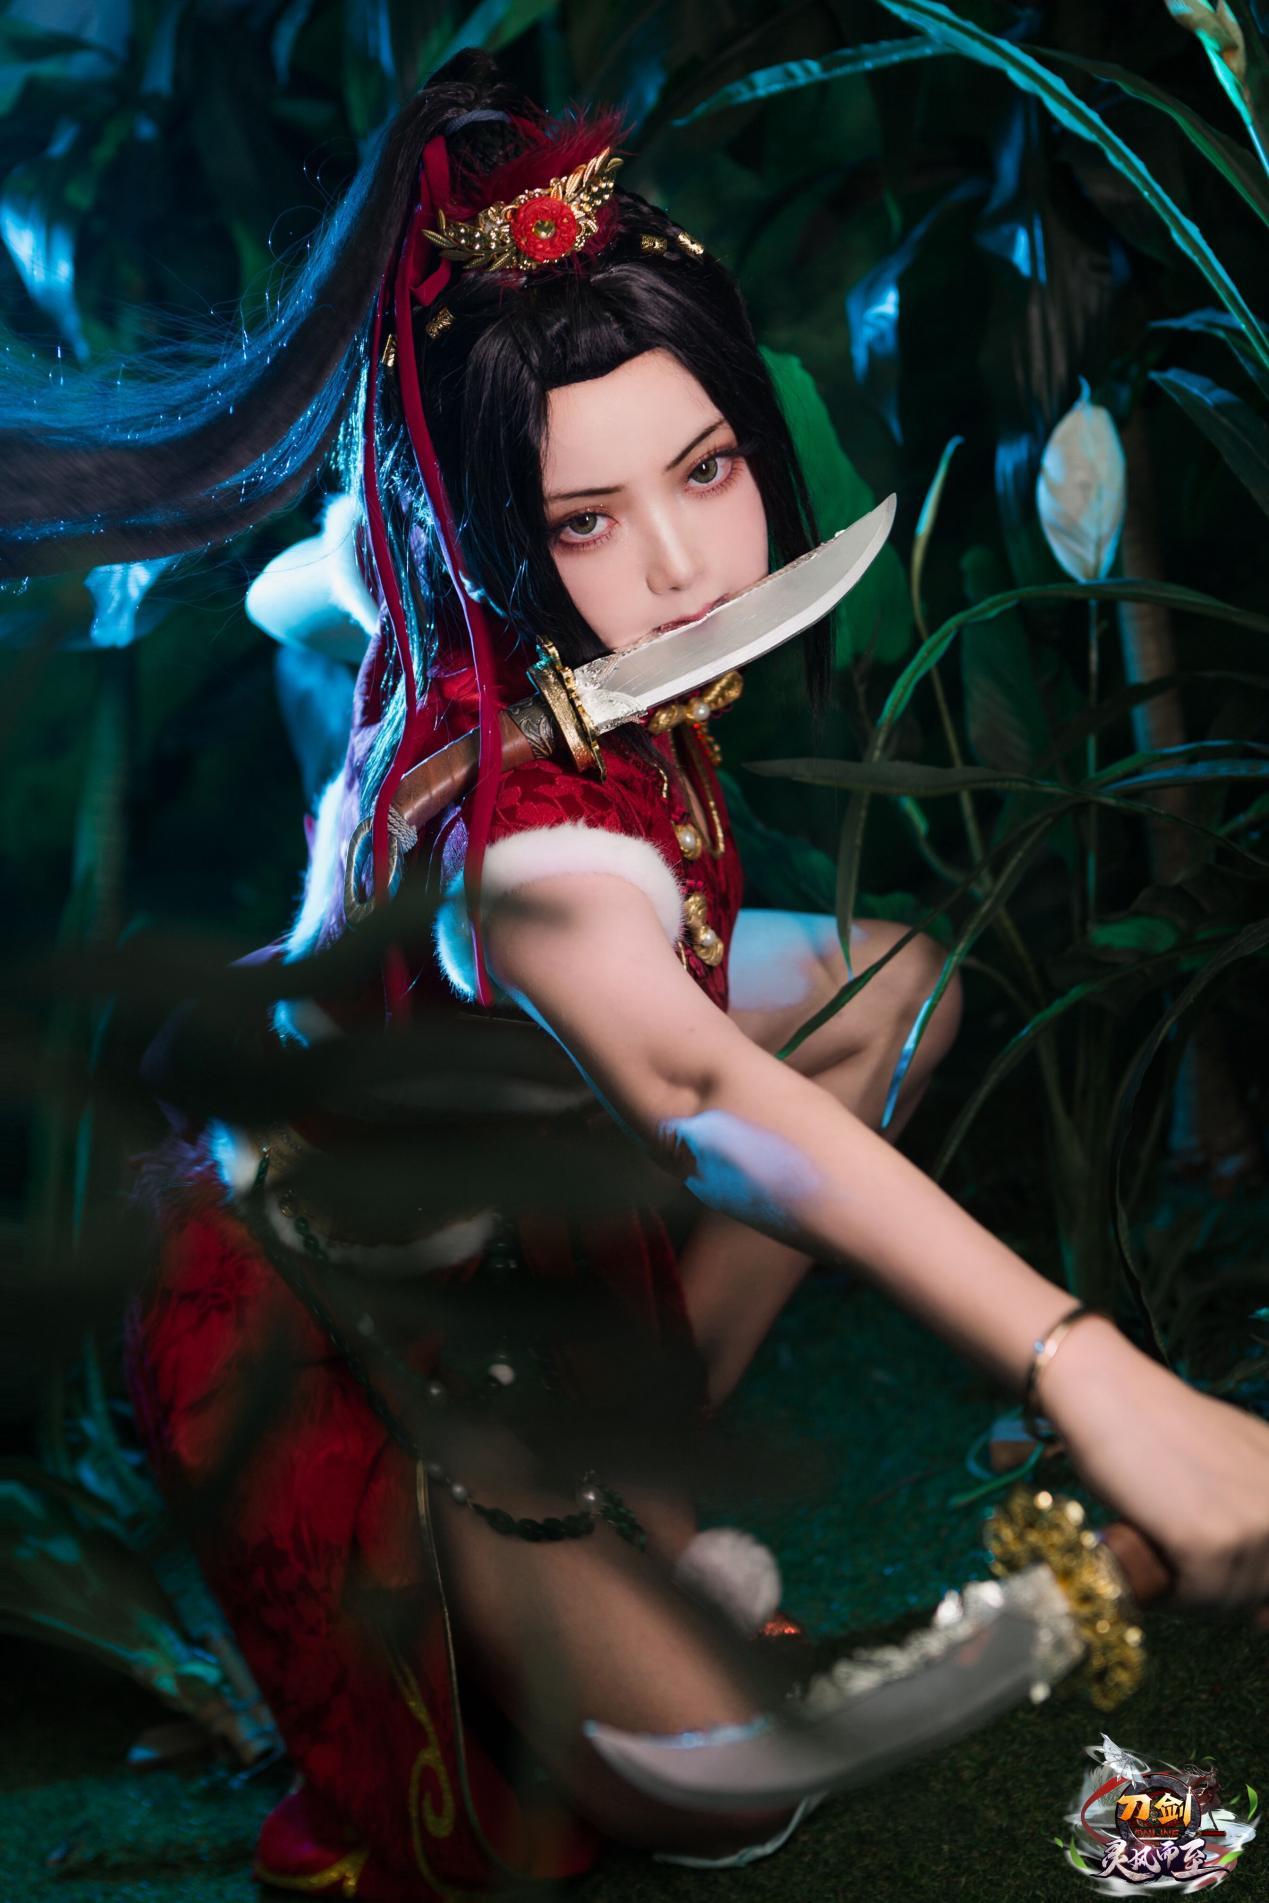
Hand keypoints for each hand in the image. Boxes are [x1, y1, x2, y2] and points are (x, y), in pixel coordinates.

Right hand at [1039, 1315, 1268, 1623]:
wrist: (1104, 1392)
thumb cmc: (1152, 1426)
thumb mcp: (1225, 1460)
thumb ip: (1250, 1508)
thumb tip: (1263, 1603)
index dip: (1248, 1576)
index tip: (1216, 1570)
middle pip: (1263, 1585)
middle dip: (1220, 1585)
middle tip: (1175, 1557)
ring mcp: (1255, 1521)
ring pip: (1233, 1597)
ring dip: (1192, 1591)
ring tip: (1158, 1551)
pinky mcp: (1212, 1540)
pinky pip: (1200, 1596)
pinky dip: (1170, 1592)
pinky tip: (1148, 1554)